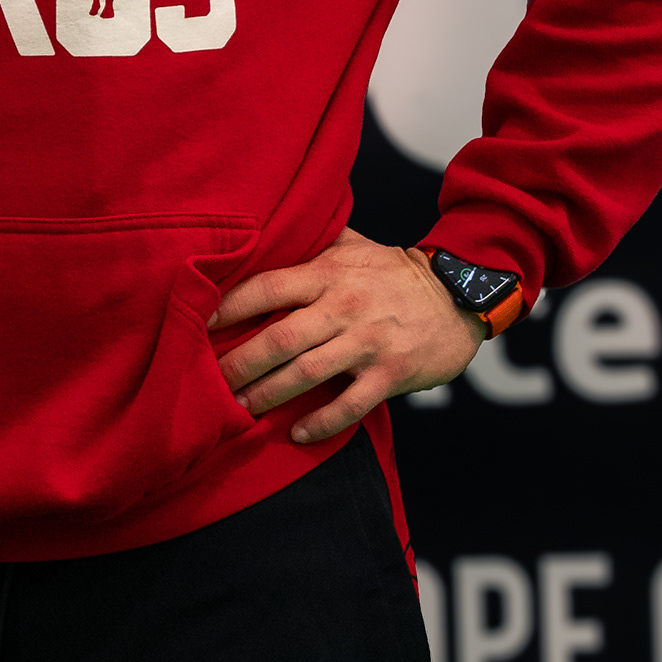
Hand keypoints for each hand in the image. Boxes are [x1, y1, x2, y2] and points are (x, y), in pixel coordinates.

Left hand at [209, 229, 479, 444]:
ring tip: (240, 409)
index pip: (269, 287)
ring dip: (268, 395)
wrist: (460, 294)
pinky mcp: (390, 373)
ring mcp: (368, 342)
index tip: (201, 323)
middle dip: (239, 363)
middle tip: (209, 382)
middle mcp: (344, 306)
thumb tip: (267, 228)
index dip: (231, 306)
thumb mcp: (354, 245)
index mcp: (329, 273)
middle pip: (279, 338)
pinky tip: (297, 433)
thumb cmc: (395, 271)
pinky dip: (321, 421)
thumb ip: (313, 241)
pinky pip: (350, 404)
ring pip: (307, 373)